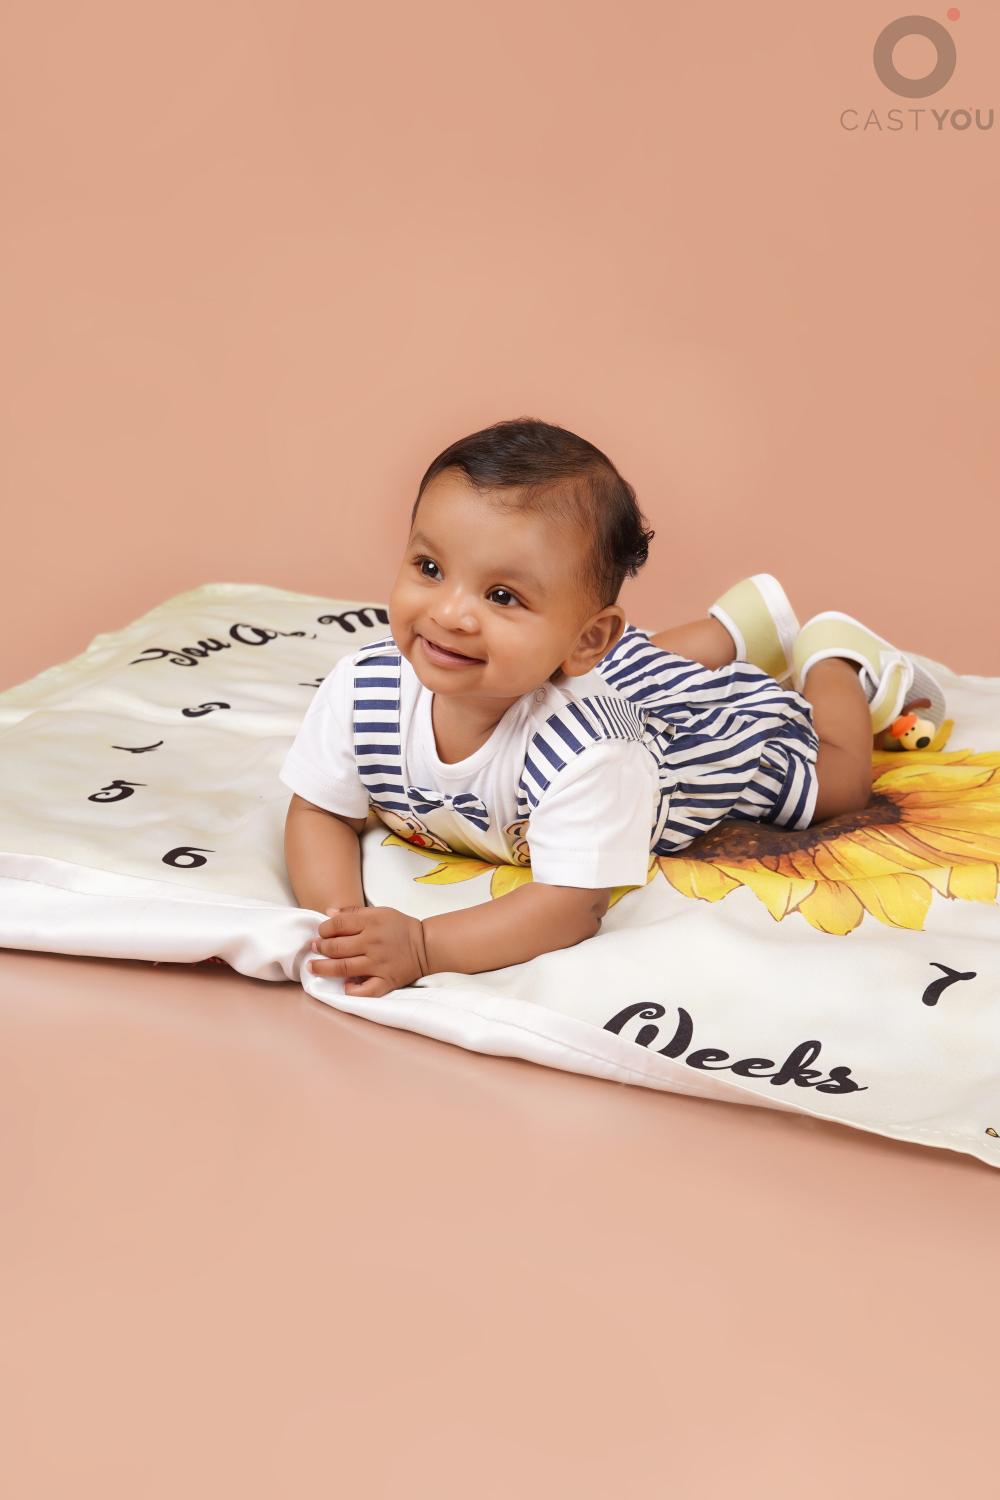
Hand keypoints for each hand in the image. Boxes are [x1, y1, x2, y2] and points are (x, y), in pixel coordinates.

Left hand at [309, 905, 428, 997]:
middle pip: (336, 947)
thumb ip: (353, 912)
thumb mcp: (379, 912)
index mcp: (371, 923)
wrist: (427, 945)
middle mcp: (373, 943)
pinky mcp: (386, 981)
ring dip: (324, 968)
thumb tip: (328, 913)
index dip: (324, 928)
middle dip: (320, 947)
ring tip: (313, 967)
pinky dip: (353, 990)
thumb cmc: (400, 927)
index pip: (338, 925)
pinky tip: (344, 987)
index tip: (321, 932)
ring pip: (343, 968)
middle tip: (314, 948)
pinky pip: (366, 990)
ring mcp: (378, 964)